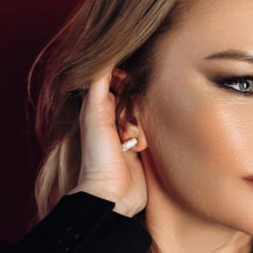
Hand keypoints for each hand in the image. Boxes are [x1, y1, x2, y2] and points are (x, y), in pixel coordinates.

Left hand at [67, 67, 146, 216]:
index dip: (125, 83)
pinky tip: (139, 151)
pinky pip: (157, 134)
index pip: (119, 82)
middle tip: (124, 127)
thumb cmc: (98, 157)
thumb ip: (99, 86)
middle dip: (135, 110)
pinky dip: (150, 140)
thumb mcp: (95, 116)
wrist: (112, 196)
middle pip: (138, 98)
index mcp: (100, 109)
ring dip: (142, 128)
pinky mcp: (146, 150)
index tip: (125, 89)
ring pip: (149, 115)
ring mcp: (131, 136)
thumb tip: (105, 57)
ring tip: (130, 143)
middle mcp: (115, 120)